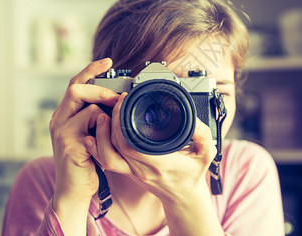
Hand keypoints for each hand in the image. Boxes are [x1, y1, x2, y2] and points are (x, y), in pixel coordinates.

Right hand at [48, 58, 118, 233]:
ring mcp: (62, 133)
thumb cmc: (87, 160)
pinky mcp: (70, 146)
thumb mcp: (90, 133)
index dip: (90, 70)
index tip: (108, 61)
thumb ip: (96, 116)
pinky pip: (92, 127)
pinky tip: (108, 139)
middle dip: (101, 89)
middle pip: (76, 89)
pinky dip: (105, 128)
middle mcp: (58, 120)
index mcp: (64, 115)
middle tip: (118, 98)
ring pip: (87, 107)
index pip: (75, 84)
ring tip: (114, 125)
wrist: (75, 189)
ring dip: (106, 112)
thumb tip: (118, 98)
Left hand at [85, 92, 216, 203]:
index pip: (132, 144)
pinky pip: (107, 161)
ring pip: (107, 155)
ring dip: (101, 135)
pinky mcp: (128, 172)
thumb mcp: (206, 154)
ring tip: (104, 115)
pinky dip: (97, 147)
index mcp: (161, 164)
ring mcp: (133, 172)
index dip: (122, 123)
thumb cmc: (193, 176)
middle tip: (115, 103)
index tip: (125, 102)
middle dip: (111, 122)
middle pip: (115, 146)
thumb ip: (203, 135)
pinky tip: (95, 134)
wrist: (184, 199)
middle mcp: (143, 169)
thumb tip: (194, 120)